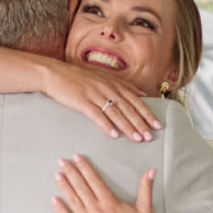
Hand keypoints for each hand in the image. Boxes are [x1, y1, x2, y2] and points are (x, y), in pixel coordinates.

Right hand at [41, 60, 161, 141]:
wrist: (55, 73)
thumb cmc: (79, 78)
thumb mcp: (104, 78)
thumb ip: (123, 86)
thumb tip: (142, 94)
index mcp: (114, 83)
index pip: (135, 100)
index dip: (147, 113)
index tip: (158, 125)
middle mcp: (107, 88)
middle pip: (128, 108)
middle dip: (141, 123)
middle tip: (151, 136)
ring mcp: (95, 94)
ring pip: (116, 113)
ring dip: (128, 127)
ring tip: (137, 139)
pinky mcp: (82, 101)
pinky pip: (97, 115)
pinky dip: (106, 125)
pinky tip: (114, 135)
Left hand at [52, 155, 157, 212]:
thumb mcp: (145, 209)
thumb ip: (146, 188)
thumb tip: (151, 171)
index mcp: (109, 202)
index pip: (94, 180)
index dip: (84, 167)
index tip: (77, 158)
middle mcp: (96, 210)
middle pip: (80, 187)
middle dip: (70, 172)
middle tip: (61, 162)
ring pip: (73, 201)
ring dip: (64, 187)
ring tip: (57, 176)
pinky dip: (61, 211)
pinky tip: (55, 201)